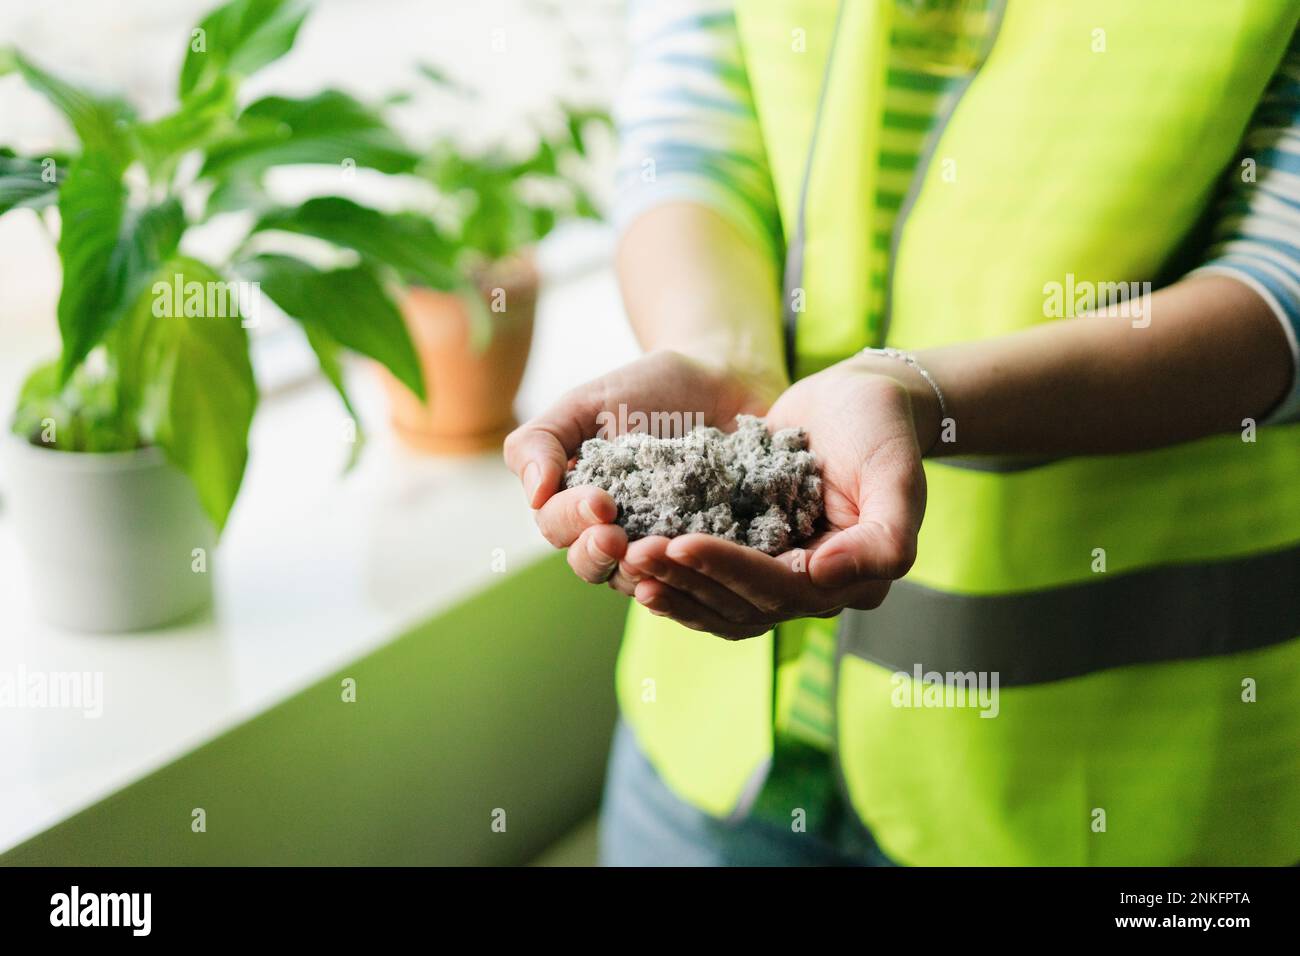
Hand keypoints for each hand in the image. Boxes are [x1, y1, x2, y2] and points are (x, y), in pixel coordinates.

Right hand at [503, 349, 783, 584]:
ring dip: (639, 572)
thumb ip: (542, 441)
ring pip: (638, 580)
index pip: (557, 527)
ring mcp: (661, 545)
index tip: (599, 502)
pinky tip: (695, 563)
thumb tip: (534, 493)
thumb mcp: (587, 403)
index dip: (571, 520)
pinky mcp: (708, 550)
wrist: (723, 380)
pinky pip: (694, 576)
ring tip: (652, 553)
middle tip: (616, 537)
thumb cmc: (647, 390)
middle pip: (591, 565)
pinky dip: (691, 574)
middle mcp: (615, 533)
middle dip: (597, 554)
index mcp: (577, 503)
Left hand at [615, 356, 937, 637]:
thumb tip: (824, 576)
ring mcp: (780, 575)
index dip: (728, 570)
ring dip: (672, 586)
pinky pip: (708, 582)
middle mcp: (815, 589)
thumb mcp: (895, 474)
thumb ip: (883, 538)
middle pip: (742, 605)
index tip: (681, 544)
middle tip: (635, 555)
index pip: (781, 589)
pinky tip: (633, 560)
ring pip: (719, 603)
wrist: (857, 399)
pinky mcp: (751, 555)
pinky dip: (674, 575)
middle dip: (686, 580)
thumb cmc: (882, 428)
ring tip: (626, 563)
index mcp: (853, 579)